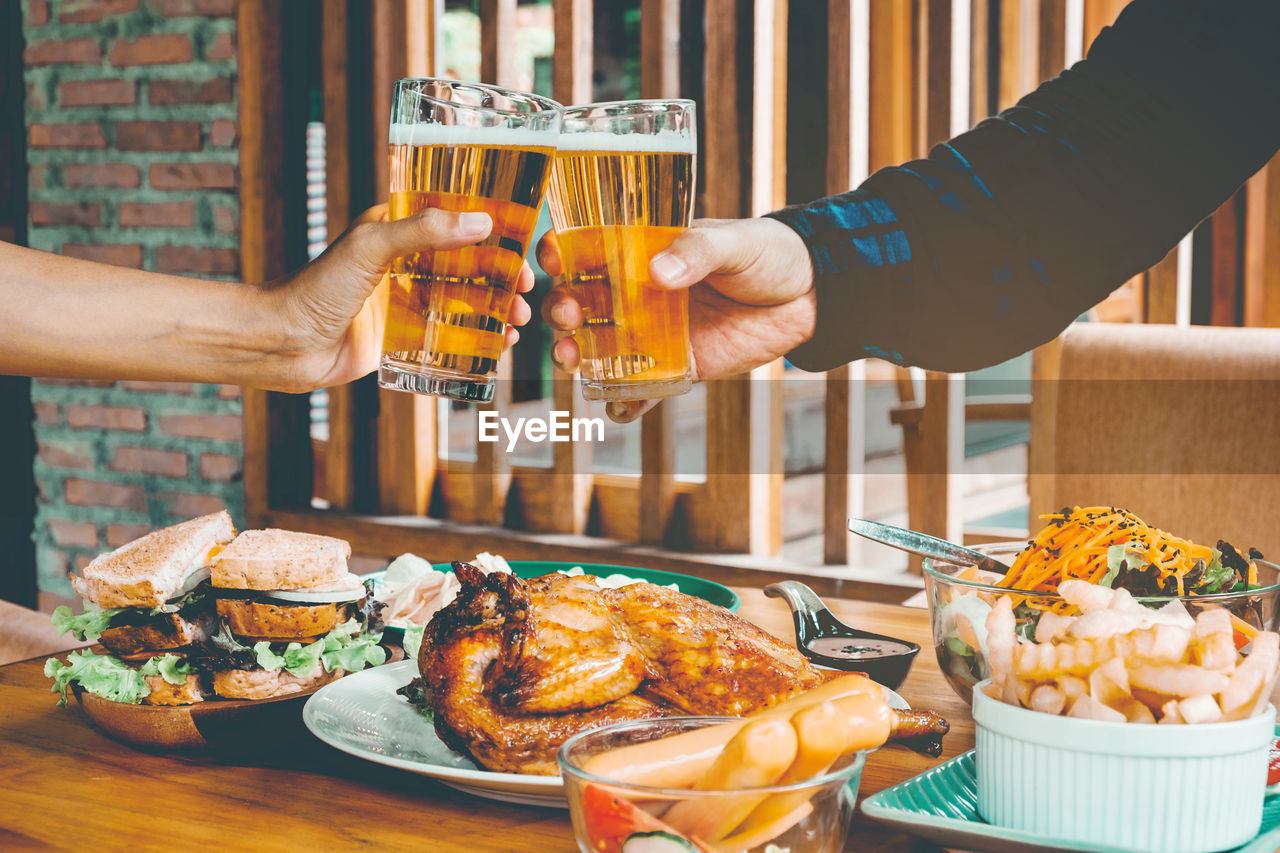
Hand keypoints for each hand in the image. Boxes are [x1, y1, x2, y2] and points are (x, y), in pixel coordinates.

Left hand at [263, 204, 535, 391]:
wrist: (285, 344)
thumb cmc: (317, 287)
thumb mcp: (372, 247)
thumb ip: (425, 231)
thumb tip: (482, 222)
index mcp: (397, 231)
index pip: (455, 222)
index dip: (492, 232)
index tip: (521, 246)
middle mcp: (406, 264)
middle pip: (468, 265)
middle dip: (502, 278)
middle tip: (525, 293)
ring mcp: (406, 301)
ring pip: (464, 302)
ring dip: (496, 310)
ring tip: (517, 322)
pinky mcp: (404, 337)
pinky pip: (449, 337)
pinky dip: (478, 340)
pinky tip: (497, 346)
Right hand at [538, 217, 815, 421]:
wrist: (808, 298)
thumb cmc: (768, 254)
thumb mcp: (734, 243)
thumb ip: (697, 252)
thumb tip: (658, 272)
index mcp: (641, 250)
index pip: (586, 248)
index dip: (560, 253)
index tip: (552, 260)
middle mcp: (635, 292)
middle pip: (579, 302)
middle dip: (561, 310)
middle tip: (568, 316)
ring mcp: (650, 333)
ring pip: (596, 348)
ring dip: (577, 357)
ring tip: (575, 361)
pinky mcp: (672, 368)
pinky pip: (636, 389)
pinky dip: (621, 402)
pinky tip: (618, 406)